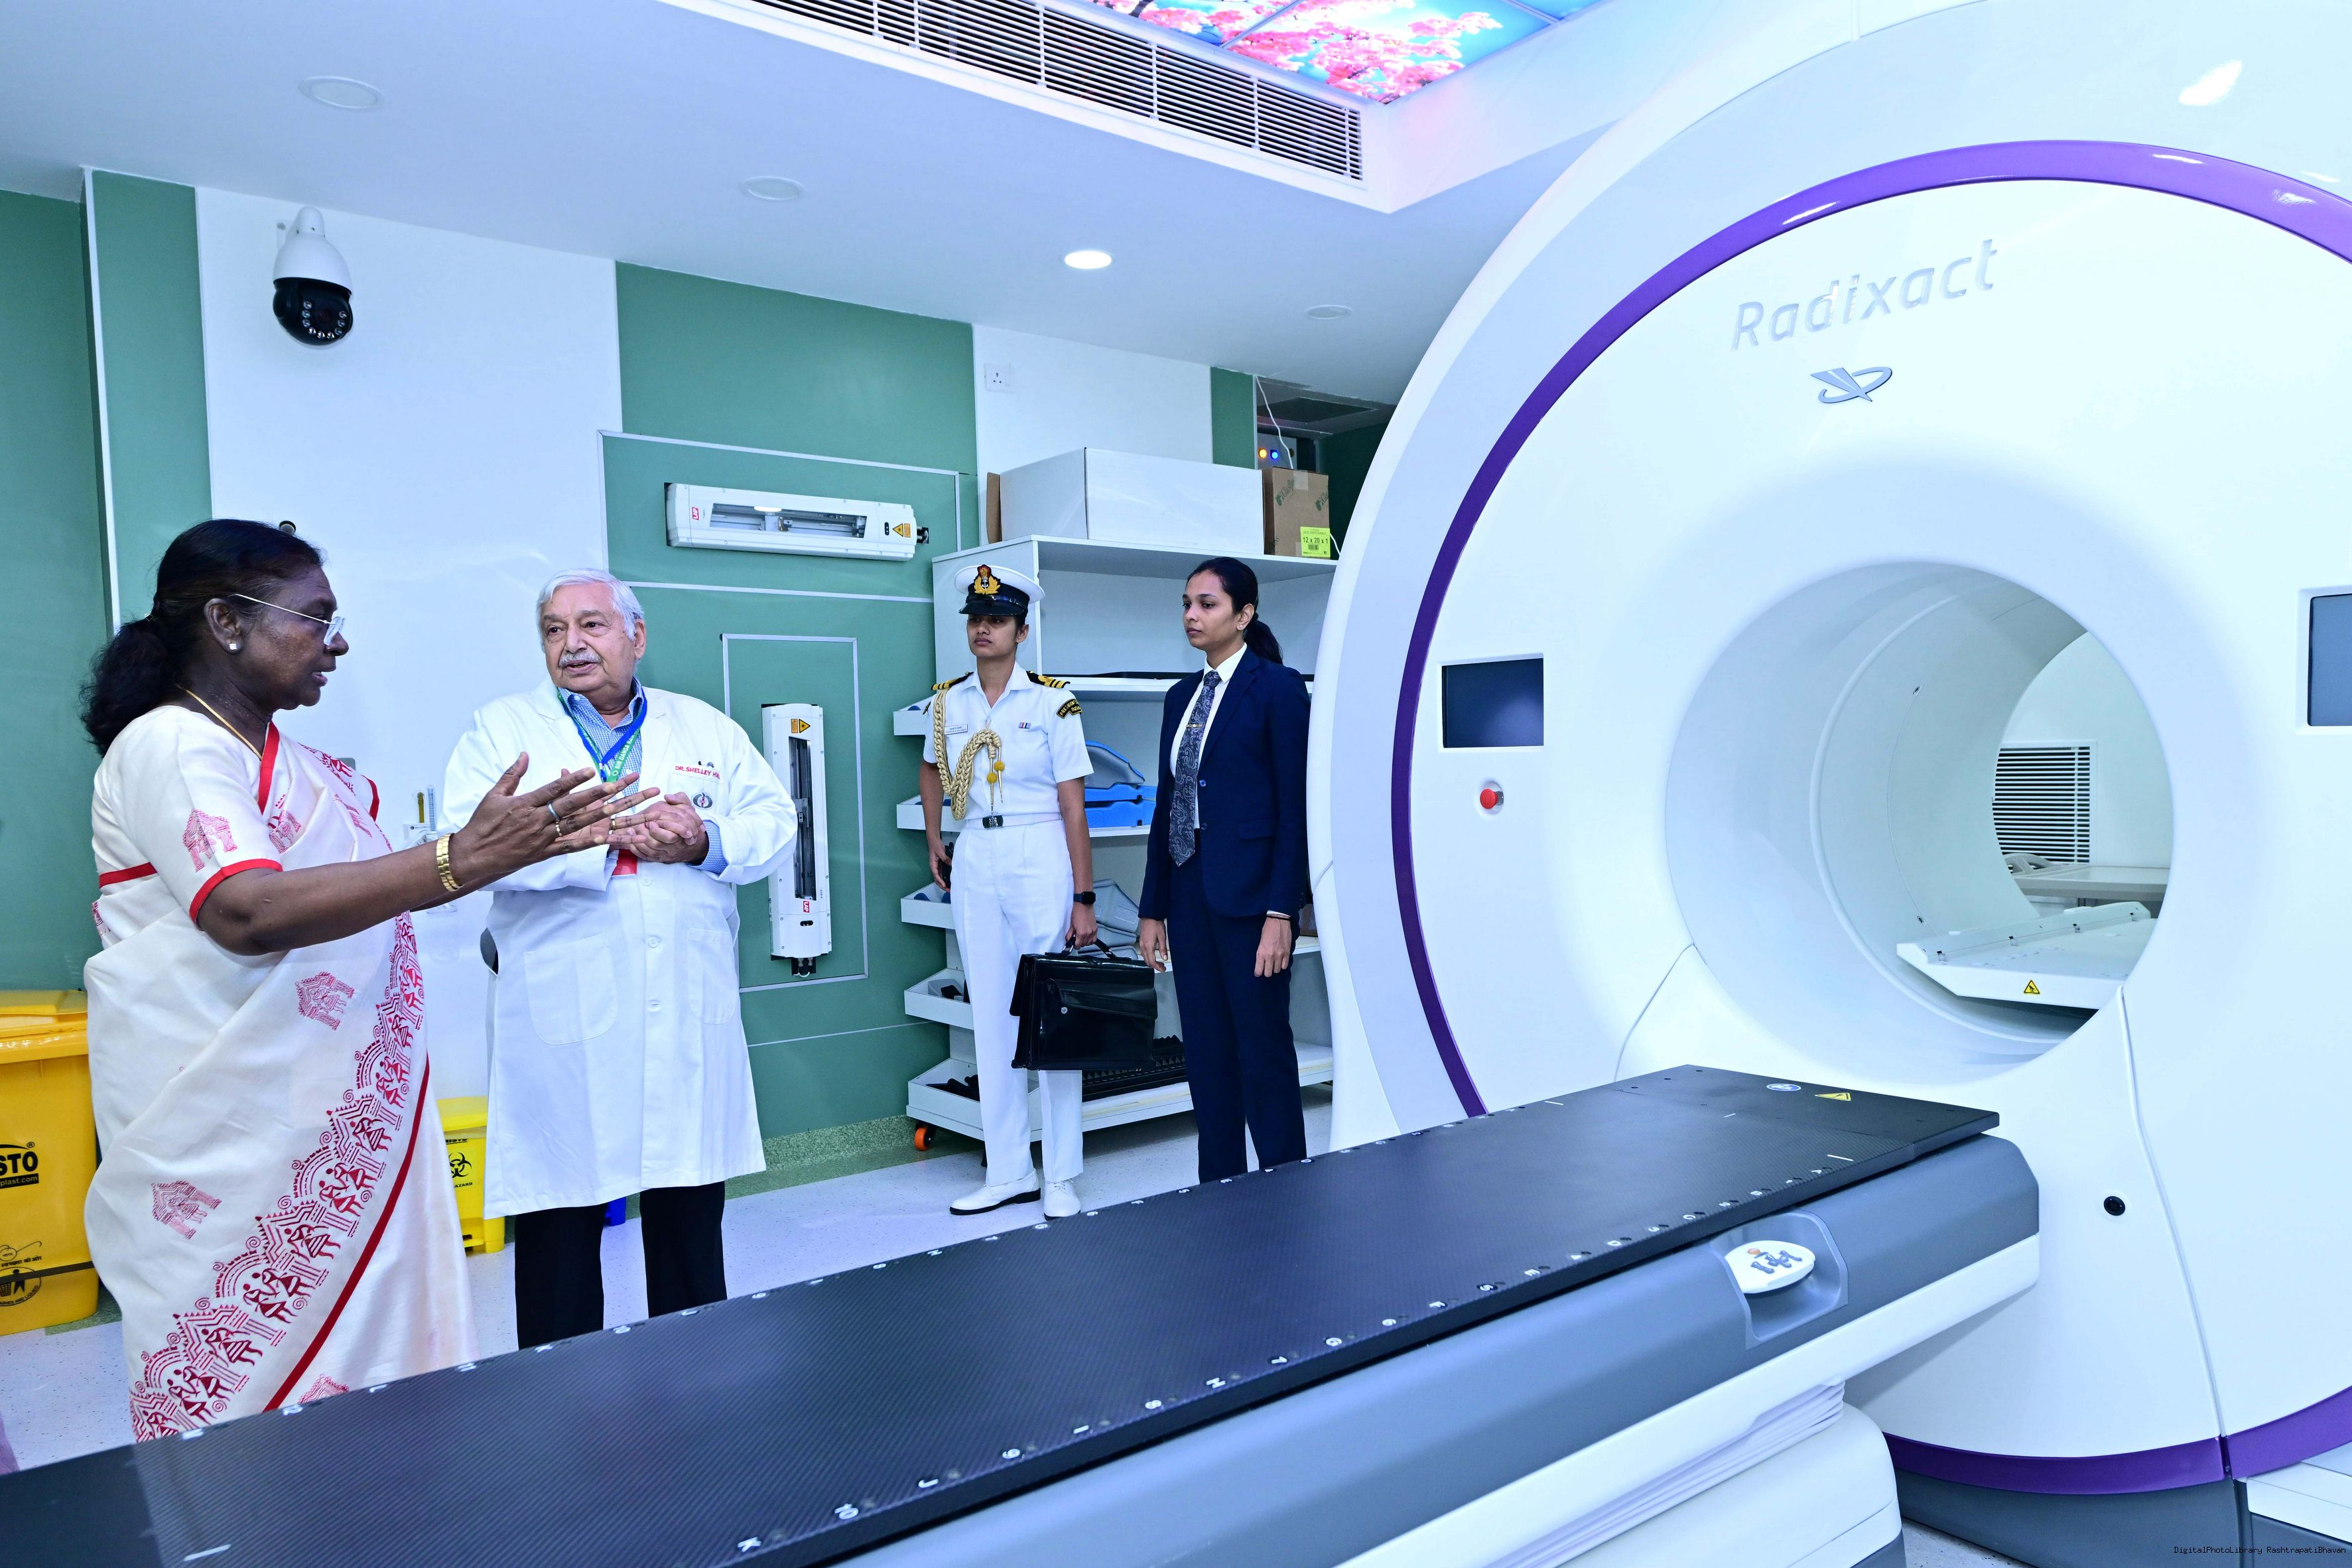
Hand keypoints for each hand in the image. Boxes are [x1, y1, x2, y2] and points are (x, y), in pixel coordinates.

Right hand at [453, 756, 652, 881]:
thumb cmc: (482, 824)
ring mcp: (541, 838)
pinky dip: (586, 843)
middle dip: (593, 794)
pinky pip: (568, 848)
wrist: (472, 856)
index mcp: (524, 804)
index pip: (554, 789)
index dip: (573, 778)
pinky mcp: (543, 854)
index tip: (591, 769)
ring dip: (595, 815)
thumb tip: (525, 754)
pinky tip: (604, 838)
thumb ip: (512, 774)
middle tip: (614, 785)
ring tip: (615, 806)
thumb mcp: (494, 795)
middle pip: (569, 805)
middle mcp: (535, 820)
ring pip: (573, 825)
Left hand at [608, 793, 710, 863]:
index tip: (649, 822)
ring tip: (630, 831)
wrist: (692, 843)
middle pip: (658, 844)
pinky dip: (638, 851)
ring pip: (651, 851)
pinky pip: (647, 857)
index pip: (671, 835)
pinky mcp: (660, 858)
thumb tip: (668, 797)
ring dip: (639, 842)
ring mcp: (666, 853)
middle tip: (637, 826)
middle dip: (646, 835)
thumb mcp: (687, 807)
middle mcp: (674, 845)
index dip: (659, 830)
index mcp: (681, 833)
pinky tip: (630, 843)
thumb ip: (679, 799)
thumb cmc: (687, 822)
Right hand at [928, 834, 950, 890]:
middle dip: (942, 886)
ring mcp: (937, 866)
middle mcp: (934, 866)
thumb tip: (951, 864)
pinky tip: (949, 880)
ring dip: (944, 883)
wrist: (933, 840)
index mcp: (933, 864)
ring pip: (940, 877)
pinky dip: (945, 878)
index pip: (936, 875)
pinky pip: (942, 873)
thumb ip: (946, 859)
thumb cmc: (935, 845)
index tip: (944, 885)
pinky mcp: (940, 864)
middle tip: (948, 890)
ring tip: (949, 887)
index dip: (940, 881)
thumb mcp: (941, 852)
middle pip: (937, 879)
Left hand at [1067, 902, 1098, 947]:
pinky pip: (1095, 938)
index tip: (1073, 944)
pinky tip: (1088, 937)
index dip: (1075, 945)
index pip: (1078, 945)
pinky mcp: (1095, 928)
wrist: (1084, 905)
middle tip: (1076, 940)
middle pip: (1084, 944)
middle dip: (1079, 943)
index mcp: (1081, 933)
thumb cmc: (1078, 912)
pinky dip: (1091, 939)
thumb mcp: (1071, 924)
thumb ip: (1070, 934)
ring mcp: (1093, 931)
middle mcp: (1088, 933)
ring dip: (1085, 942)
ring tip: (1082, 938)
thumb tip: (1068, 939)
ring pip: (1090, 943)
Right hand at [1136, 917, 1168, 972]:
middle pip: (1147, 961)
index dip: (1157, 967)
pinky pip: (1143, 953)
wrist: (1149, 915)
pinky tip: (1153, 956)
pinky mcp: (1141, 941)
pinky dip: (1148, 957)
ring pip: (1145, 958)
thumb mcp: (1162, 936)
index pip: (1152, 961)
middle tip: (1162, 967)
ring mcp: (1141, 944)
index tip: (1163, 969)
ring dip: (1151, 962)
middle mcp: (1143, 946)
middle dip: (1155, 966)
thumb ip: (1163, 948)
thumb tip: (1165, 958)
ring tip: (1159, 963)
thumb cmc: (1155, 924)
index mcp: (1148, 946)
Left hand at [1254, 916, 1293, 978]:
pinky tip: (1281, 962)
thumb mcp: (1260, 942)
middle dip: (1266, 972)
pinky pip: (1285, 965)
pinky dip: (1282, 965)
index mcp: (1261, 953)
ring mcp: (1279, 955)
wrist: (1278, 921)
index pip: (1259, 970)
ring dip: (1275, 968)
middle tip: (1266, 969)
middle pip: (1268, 973)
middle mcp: (1270, 956)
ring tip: (1274, 964)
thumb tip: (1262, 961)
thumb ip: (1261, 953)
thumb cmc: (1268, 929)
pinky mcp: (1287, 953)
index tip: (1258, 972)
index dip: (1258, 973)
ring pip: (1277, 970)